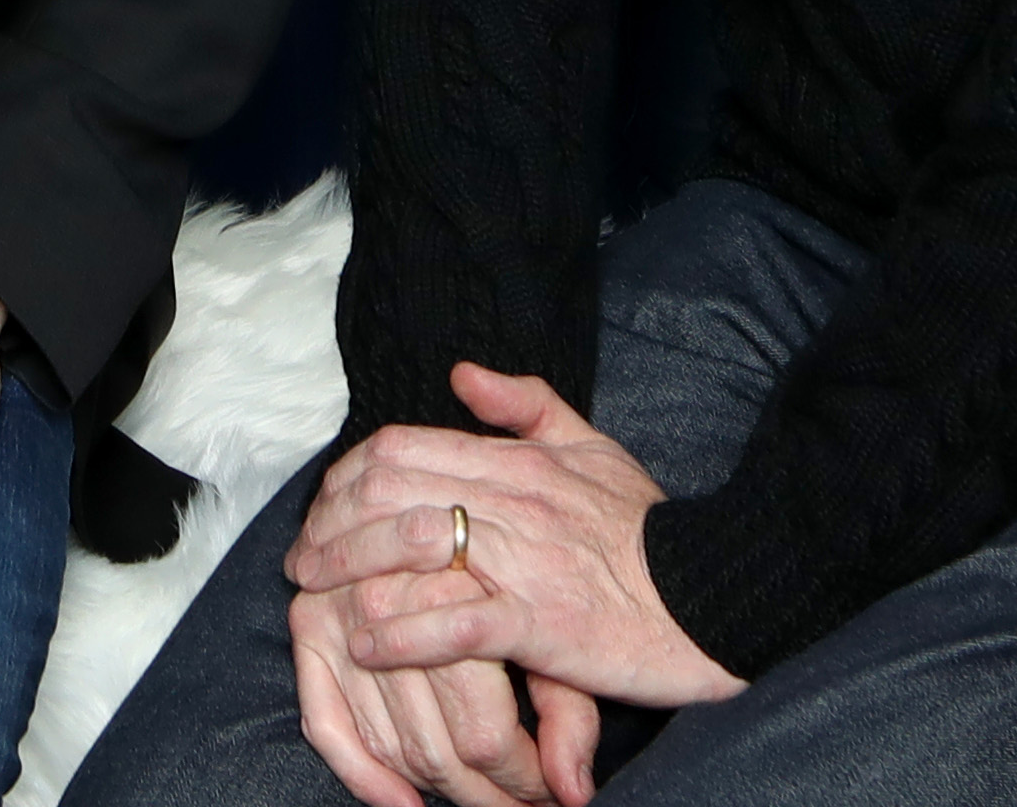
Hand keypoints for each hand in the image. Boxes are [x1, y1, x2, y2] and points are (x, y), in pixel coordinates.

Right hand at [287, 576, 595, 806]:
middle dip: (481, 792)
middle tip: (517, 805)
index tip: (547, 793)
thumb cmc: (526, 568)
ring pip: (389, 744)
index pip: (484, 737)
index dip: (522, 779)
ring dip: (429, 786)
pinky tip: (400, 801)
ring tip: (472, 797)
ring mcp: (338, 612)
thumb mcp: (559, 630)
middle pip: (436, 748)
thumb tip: (574, 789)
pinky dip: (360, 772)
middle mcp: (385, 600)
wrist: (444, 498)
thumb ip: (568, 709)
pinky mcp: (309, 624)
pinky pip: (326, 720)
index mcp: (453, 595)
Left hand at [294, 369, 741, 753]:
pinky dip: (401, 635)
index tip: (322, 508)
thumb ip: (525, 403)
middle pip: (390, 496)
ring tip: (315, 600)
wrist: (716, 591)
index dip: (346, 476)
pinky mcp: (541, 626)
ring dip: (349, 576)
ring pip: (410, 552)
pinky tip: (366, 644)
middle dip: (330, 528)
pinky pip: (454, 625)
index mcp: (516, 460)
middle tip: (300, 562)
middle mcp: (510, 501)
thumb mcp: (592, 445)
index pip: (402, 449)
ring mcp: (522, 563)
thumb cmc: (649, 528)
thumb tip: (461, 373)